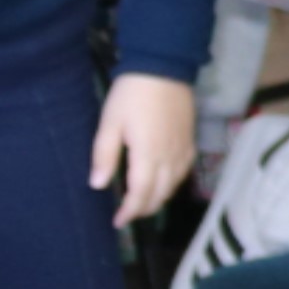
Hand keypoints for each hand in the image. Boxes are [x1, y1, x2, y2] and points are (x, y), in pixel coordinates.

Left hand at [91, 72, 195, 222]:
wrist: (164, 67)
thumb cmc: (131, 94)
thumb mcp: (110, 122)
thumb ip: (104, 155)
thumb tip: (98, 185)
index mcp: (147, 154)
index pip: (140, 193)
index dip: (130, 211)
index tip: (117, 222)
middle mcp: (169, 157)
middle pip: (160, 194)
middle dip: (143, 209)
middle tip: (127, 214)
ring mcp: (182, 149)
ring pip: (173, 185)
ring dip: (158, 198)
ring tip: (142, 202)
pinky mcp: (190, 141)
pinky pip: (183, 172)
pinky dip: (172, 184)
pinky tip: (164, 182)